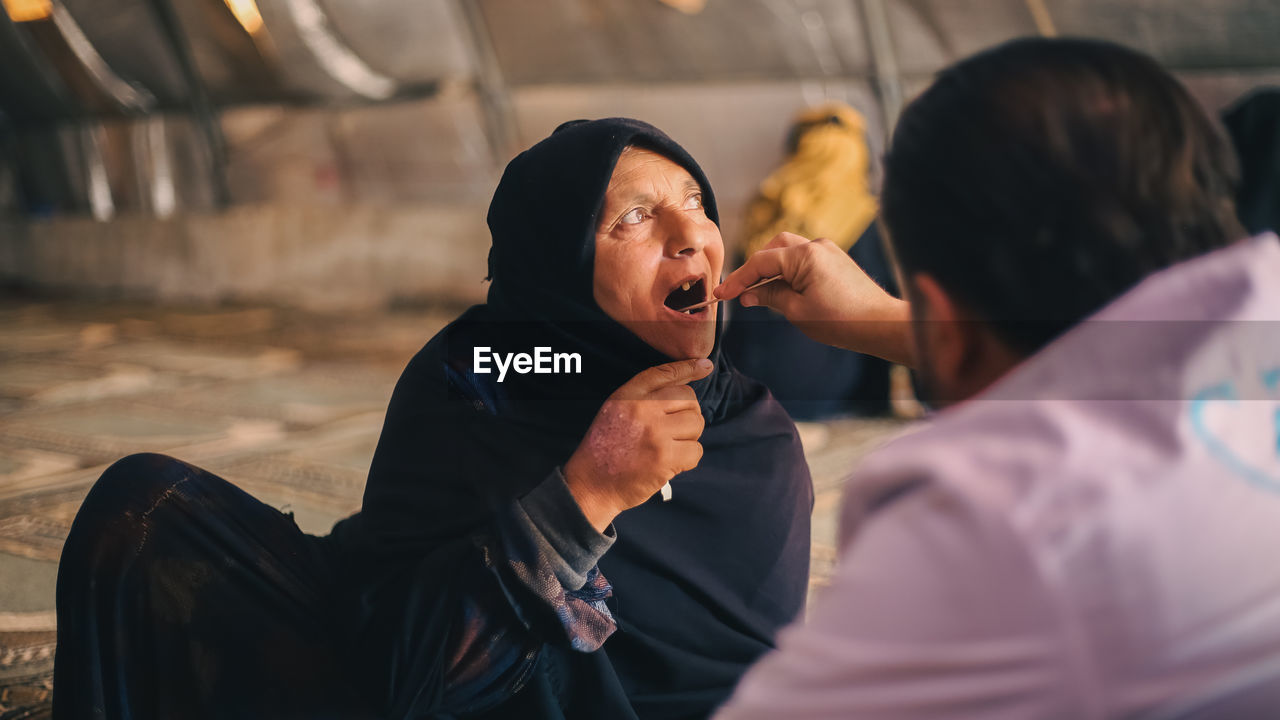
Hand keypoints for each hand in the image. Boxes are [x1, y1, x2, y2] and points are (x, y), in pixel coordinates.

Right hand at [564, 358, 712, 530]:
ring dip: (689, 438)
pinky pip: (696, 451)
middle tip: (672, 432)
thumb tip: (690, 376)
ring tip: (668, 447)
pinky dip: (688, 459)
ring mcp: (655, 433)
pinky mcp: (665, 458)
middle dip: (687, 415)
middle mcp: (642, 409)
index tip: (705, 365)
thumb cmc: (606, 448)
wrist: (591, 484)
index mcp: (627, 396)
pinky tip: (670, 463)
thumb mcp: (615, 410)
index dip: (688, 367)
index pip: (664, 373)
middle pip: (689, 399)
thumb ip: (645, 393)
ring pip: (696, 424)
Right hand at [715, 232, 914, 366]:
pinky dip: (787, 271)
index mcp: (805, 255)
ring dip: (771, 269)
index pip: (761, 262)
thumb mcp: (797, 311)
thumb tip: (748, 294)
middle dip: (754, 269)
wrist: (881, 324)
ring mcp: (827, 251)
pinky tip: (782, 290)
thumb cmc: (842, 320)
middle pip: (773, 249)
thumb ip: (769, 297)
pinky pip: (802, 259)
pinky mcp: (835, 260)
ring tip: (759, 293)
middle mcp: (816, 245)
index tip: (721, 295)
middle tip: (739, 292)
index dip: (738, 279)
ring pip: (787, 251)